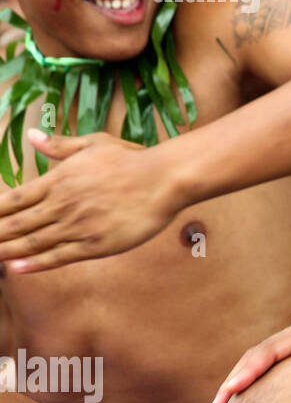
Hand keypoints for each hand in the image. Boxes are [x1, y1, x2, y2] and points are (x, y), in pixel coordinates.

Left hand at [0, 130, 180, 271]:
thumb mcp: (94, 143)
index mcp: (59, 180)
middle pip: (16, 224)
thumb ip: (59, 144)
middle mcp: (62, 204)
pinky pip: (58, 257)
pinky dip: (34, 264)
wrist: (164, 179)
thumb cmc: (133, 160)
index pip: (13, 199)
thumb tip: (32, 135)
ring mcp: (77, 226)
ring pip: (32, 243)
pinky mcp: (95, 245)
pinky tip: (15, 268)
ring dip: (6, 251)